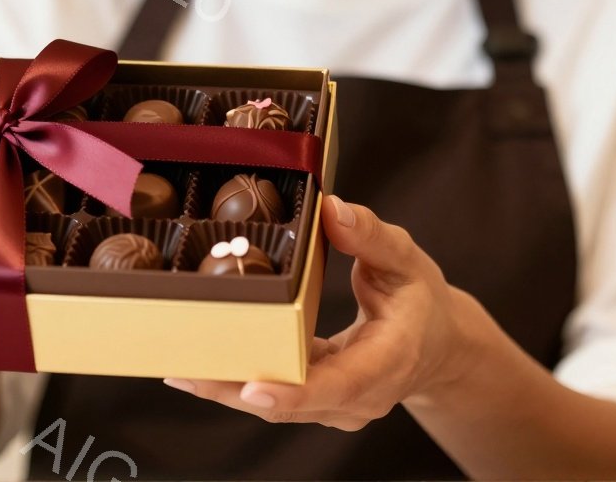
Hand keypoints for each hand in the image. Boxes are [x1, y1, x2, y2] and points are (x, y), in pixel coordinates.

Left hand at [161, 193, 491, 429]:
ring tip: (177, 368)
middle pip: (294, 402)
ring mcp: (337, 406)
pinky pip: (274, 394)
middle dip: (236, 390)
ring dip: (226, 389)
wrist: (438, 347)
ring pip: (276, 405)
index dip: (293, 391)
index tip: (252, 388)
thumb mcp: (407, 259)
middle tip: (185, 371)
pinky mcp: (317, 401)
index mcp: (388, 361)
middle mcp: (360, 397)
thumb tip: (332, 209)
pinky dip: (236, 382)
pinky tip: (194, 368)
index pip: (340, 384)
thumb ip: (372, 235)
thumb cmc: (421, 300)